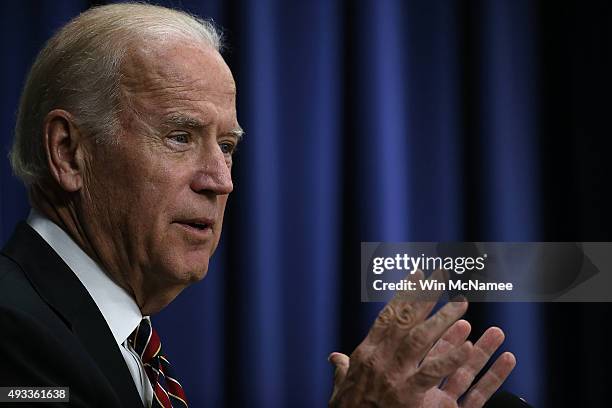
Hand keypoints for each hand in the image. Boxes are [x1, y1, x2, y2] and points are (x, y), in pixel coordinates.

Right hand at [328, 271, 515, 406]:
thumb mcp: (341, 389)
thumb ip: (342, 370)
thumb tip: (334, 357)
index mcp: (366, 353)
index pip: (388, 316)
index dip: (404, 294)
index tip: (418, 274)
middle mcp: (379, 359)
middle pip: (406, 320)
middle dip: (425, 295)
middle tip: (443, 275)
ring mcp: (393, 376)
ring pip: (421, 340)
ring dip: (442, 319)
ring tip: (461, 303)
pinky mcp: (407, 395)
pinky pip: (432, 373)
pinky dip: (450, 359)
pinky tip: (468, 346)